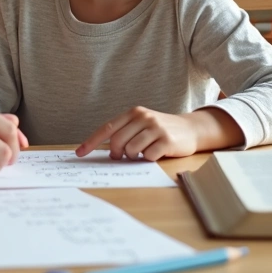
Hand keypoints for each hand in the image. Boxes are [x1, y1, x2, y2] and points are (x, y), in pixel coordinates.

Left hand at [75, 107, 211, 161]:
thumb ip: (126, 132)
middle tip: (124, 156)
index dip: (91, 141)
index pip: (108, 128)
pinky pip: (147, 157)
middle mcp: (144, 117)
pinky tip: (156, 153)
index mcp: (134, 113)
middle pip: (118, 142)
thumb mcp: (142, 124)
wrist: (191, 129)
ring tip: (144, 151)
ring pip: (131, 151)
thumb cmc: (161, 130)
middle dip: (118, 153)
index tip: (80, 153)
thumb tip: (110, 151)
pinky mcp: (167, 141)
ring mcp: (156, 128)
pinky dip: (149, 159)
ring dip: (135, 156)